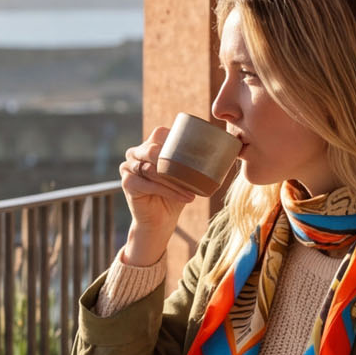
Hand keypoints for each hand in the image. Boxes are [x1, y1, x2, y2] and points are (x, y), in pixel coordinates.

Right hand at [118, 128, 199, 265]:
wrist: (160, 220)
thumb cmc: (175, 194)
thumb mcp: (185, 174)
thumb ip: (194, 159)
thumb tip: (228, 147)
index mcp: (149, 145)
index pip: (160, 133)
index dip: (176, 140)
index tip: (197, 154)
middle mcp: (135, 153)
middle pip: (153, 149)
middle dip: (174, 161)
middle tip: (194, 172)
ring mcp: (128, 167)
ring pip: (152, 168)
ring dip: (174, 180)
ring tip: (192, 190)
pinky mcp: (127, 183)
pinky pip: (149, 184)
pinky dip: (169, 191)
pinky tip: (186, 198)